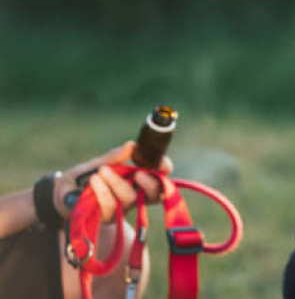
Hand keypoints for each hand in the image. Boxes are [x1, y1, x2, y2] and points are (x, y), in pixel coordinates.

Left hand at [53, 141, 173, 222]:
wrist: (60, 195)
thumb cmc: (83, 177)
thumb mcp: (97, 163)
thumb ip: (114, 157)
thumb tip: (131, 145)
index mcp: (137, 178)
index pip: (159, 175)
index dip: (164, 169)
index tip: (161, 164)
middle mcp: (135, 194)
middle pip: (154, 194)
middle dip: (150, 184)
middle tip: (138, 173)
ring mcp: (123, 208)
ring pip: (130, 198)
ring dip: (117, 183)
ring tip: (101, 172)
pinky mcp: (109, 218)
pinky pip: (111, 206)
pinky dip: (102, 192)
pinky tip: (93, 182)